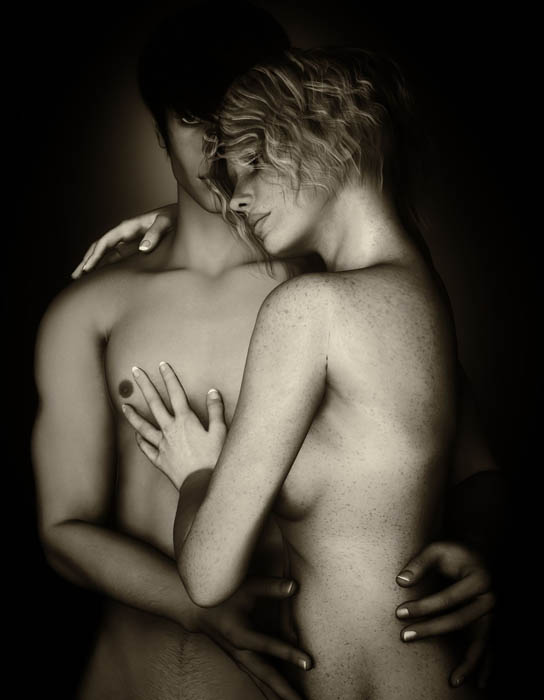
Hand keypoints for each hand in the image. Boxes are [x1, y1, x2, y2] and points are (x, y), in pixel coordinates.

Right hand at [71, 204, 176, 277]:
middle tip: (75, 276)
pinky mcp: (134, 247)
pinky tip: (100, 277)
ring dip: (93, 264)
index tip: (87, 268)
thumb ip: (154, 234)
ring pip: (105, 253)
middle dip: (86, 261)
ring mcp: (127, 241)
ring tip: (81, 278)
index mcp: (127, 227)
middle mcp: (124, 234)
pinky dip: (106, 266)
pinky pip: (115, 257)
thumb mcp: (165, 223)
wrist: (180, 217)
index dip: (95, 255)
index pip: (105, 242)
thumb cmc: (172, 218)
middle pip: (99, 248)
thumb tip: (142, 248)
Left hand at [122, 363, 226, 488]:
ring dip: (133, 415)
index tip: (162, 365)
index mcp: (186, 421)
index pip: (176, 394)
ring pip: (143, 427)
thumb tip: (212, 392)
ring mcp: (162, 445)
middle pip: (154, 403)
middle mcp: (170, 430)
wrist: (202, 485)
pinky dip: (140, 441)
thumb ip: (215, 410)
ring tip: (124, 405)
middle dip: (145, 385)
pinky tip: (135, 435)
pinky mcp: (160, 459)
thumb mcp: (220, 432)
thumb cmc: (213, 459)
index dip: (169, 378)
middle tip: (134, 371)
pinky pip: (146, 448)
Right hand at [190, 576, 311, 699]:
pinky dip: (272, 690)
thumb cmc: (223, 595)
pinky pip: (260, 678)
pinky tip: (283, 697)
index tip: (309, 664)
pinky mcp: (243, 660)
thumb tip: (295, 586)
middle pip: (267, 676)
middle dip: (286, 692)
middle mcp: (240, 652)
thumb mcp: (246, 587)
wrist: (197, 610)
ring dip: (280, 694)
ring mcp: (241, 659)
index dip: (288, 654)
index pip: (268, 646)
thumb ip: (270, 587)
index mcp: (240, 634)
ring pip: (263, 681)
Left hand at [395, 540, 495, 687]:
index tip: (399, 613)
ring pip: (481, 643)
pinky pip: (490, 649)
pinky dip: (486, 667)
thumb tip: (401, 581)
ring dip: (466, 662)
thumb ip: (419, 564)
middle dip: (431, 630)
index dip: (423, 607)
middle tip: (404, 636)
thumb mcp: (437, 549)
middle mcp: (490, 600)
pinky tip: (479, 683)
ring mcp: (494, 615)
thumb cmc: (455, 553)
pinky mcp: (491, 625)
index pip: (448, 598)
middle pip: (459, 621)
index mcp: (480, 579)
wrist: (476, 555)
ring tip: (453, 681)